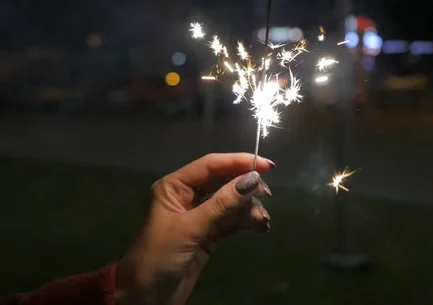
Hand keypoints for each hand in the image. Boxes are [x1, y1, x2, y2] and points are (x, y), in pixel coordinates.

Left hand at [116, 153, 274, 304]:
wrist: (145, 297)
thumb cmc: (159, 256)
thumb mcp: (190, 229)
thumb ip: (221, 204)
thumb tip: (252, 180)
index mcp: (174, 187)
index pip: (210, 166)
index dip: (238, 162)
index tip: (266, 165)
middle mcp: (187, 196)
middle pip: (222, 181)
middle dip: (246, 186)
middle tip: (267, 194)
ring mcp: (199, 215)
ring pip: (230, 202)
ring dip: (248, 208)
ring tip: (263, 219)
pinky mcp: (208, 233)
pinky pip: (232, 220)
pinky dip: (246, 221)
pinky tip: (260, 226)